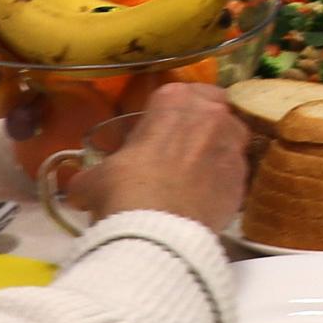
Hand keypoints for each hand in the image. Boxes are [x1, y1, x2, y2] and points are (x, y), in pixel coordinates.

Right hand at [71, 82, 248, 230]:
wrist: (158, 230)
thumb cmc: (123, 191)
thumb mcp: (95, 179)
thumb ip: (92, 177)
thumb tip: (79, 189)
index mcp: (173, 100)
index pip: (180, 93)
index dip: (173, 113)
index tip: (163, 131)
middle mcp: (210, 113)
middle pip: (214, 109)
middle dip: (203, 125)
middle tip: (186, 149)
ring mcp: (232, 144)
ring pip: (233, 138)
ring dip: (219, 150)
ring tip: (200, 175)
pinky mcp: (243, 177)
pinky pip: (237, 172)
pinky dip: (225, 181)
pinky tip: (208, 198)